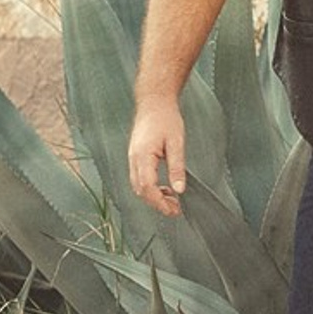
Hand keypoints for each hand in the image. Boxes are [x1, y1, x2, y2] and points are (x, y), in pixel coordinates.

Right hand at [128, 100, 186, 216]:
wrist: (154, 102)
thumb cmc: (166, 119)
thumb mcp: (176, 142)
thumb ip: (177, 167)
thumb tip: (180, 189)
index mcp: (142, 156)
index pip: (147, 187)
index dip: (159, 203)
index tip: (173, 210)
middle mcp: (133, 160)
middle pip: (140, 190)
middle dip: (157, 203)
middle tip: (176, 210)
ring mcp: (132, 158)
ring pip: (138, 186)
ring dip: (153, 197)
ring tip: (172, 200)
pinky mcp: (135, 157)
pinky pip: (139, 178)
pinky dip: (150, 188)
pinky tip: (164, 188)